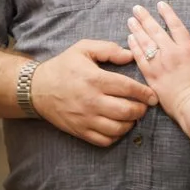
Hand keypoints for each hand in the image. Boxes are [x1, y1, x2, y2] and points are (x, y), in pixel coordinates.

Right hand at [30, 39, 154, 147]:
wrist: (37, 89)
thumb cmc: (63, 67)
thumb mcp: (83, 49)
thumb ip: (108, 49)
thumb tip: (130, 54)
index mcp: (95, 79)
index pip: (128, 88)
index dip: (145, 93)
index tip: (153, 95)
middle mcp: (92, 101)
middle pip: (127, 111)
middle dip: (141, 110)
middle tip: (144, 106)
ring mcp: (86, 119)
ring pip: (118, 128)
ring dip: (130, 123)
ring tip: (132, 116)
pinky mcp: (80, 131)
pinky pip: (105, 140)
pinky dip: (116, 136)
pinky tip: (118, 126)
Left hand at [126, 1, 189, 113]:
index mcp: (188, 48)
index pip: (175, 25)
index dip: (167, 13)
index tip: (160, 4)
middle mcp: (172, 53)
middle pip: (156, 30)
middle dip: (145, 17)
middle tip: (136, 8)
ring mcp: (160, 64)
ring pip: (145, 42)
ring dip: (137, 29)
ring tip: (130, 20)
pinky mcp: (151, 76)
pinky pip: (139, 58)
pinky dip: (134, 47)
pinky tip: (129, 39)